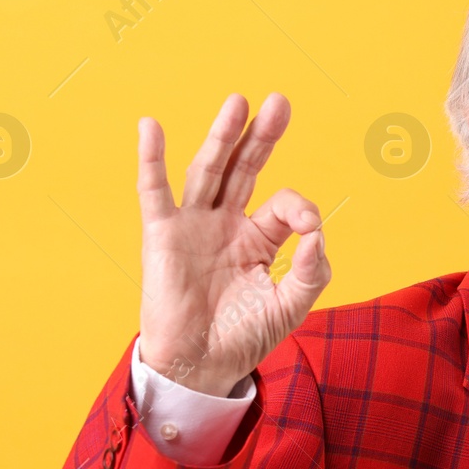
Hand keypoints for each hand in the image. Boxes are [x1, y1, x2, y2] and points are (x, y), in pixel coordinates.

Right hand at [135, 92, 330, 395]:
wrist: (201, 366)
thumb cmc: (244, 336)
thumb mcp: (291, 304)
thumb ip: (313, 269)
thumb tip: (318, 232)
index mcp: (259, 237)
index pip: (284, 204)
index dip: (301, 209)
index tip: (310, 229)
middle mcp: (225, 224)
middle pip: (245, 169)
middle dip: (262, 136)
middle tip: (279, 102)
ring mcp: (193, 226)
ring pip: (209, 171)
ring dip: (222, 137)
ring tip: (239, 102)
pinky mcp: (163, 235)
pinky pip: (154, 191)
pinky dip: (151, 159)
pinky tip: (151, 126)